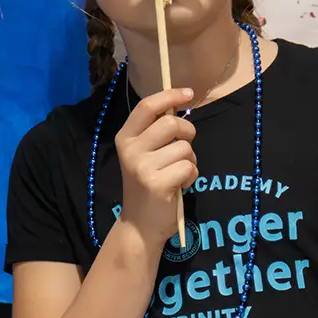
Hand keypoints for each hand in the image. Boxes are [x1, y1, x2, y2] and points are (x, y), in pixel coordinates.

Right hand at [114, 88, 197, 250]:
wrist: (140, 225)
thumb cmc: (148, 184)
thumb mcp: (145, 154)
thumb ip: (156, 132)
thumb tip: (179, 104)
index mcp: (126, 138)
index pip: (147, 106)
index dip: (170, 95)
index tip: (189, 93)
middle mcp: (130, 150)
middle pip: (171, 123)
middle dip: (187, 133)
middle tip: (185, 147)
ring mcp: (142, 166)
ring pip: (184, 148)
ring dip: (190, 159)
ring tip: (177, 173)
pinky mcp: (156, 183)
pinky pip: (188, 167)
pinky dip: (191, 176)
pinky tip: (179, 185)